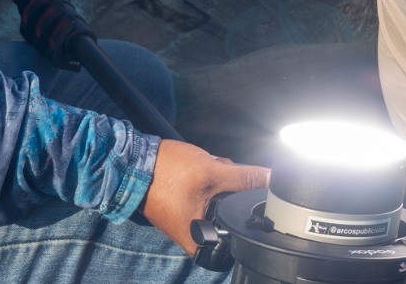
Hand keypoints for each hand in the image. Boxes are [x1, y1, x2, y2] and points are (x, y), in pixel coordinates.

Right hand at [142, 139, 269, 255]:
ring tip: (208, 170)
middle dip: (232, 194)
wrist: (133, 162)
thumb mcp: (213, 173)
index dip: (244, 225)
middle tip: (221, 181)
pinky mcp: (185, 203)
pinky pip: (209, 191)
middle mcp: (191, 233)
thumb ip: (246, 179)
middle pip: (229, 216)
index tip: (250, 208)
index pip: (231, 244)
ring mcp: (187, 217)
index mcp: (196, 238)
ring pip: (221, 199)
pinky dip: (211, 178)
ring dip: (222, 181)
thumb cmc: (166, 173)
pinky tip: (203, 167)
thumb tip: (273, 180)